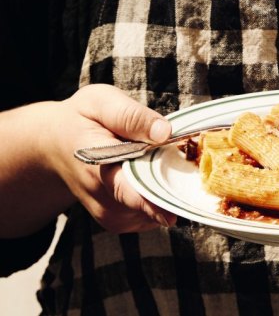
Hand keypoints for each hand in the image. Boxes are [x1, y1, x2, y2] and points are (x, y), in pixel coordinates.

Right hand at [45, 84, 176, 232]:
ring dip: (167, 187)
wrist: (53, 146)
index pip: (127, 191)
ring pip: (156, 209)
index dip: (152, 203)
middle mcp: (103, 198)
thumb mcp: (99, 102)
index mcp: (97, 166)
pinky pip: (153, 214)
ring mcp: (111, 214)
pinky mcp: (120, 221)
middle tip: (179, 159)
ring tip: (153, 160)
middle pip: (150, 203)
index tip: (172, 215)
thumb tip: (164, 132)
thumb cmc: (81, 119)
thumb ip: (130, 116)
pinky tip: (149, 176)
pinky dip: (160, 197)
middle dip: (173, 184)